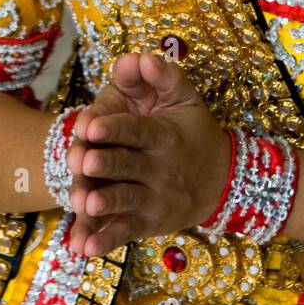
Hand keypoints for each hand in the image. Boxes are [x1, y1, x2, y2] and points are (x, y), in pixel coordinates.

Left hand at [66, 52, 232, 257]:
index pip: (138, 131)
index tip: (91, 124)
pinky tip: (83, 247)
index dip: (115, 127)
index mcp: (163, 136)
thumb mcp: (184, 98)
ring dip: (104, 203)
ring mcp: (152, 199)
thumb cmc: (191, 131)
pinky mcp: (146, 222)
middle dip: (105, 163)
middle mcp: (159, 169)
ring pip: (125, 200)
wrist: (220, 181)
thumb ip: (163, 75)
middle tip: (83, 160)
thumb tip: (143, 57)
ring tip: (85, 202)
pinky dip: (104, 241)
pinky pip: (124, 233)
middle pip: (127, 166)